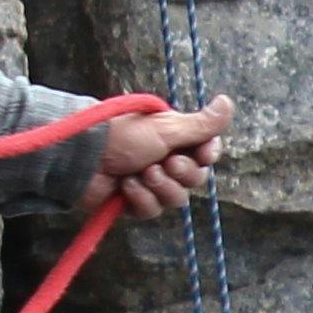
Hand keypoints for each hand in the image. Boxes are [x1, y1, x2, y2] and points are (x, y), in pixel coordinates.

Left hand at [92, 93, 234, 221]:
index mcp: (175, 138)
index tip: (202, 153)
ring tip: (140, 173)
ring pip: (176, 199)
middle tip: (164, 162)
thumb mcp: (167, 128)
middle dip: (180, 173)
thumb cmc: (123, 134)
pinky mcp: (133, 202)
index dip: (207, 156)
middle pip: (195, 179)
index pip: (207, 153)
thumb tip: (229, 101)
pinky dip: (140, 198)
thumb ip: (202, 124)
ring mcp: (149, 182)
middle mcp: (165, 159)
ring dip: (159, 187)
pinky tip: (125, 185)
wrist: (84, 156)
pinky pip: (152, 211)